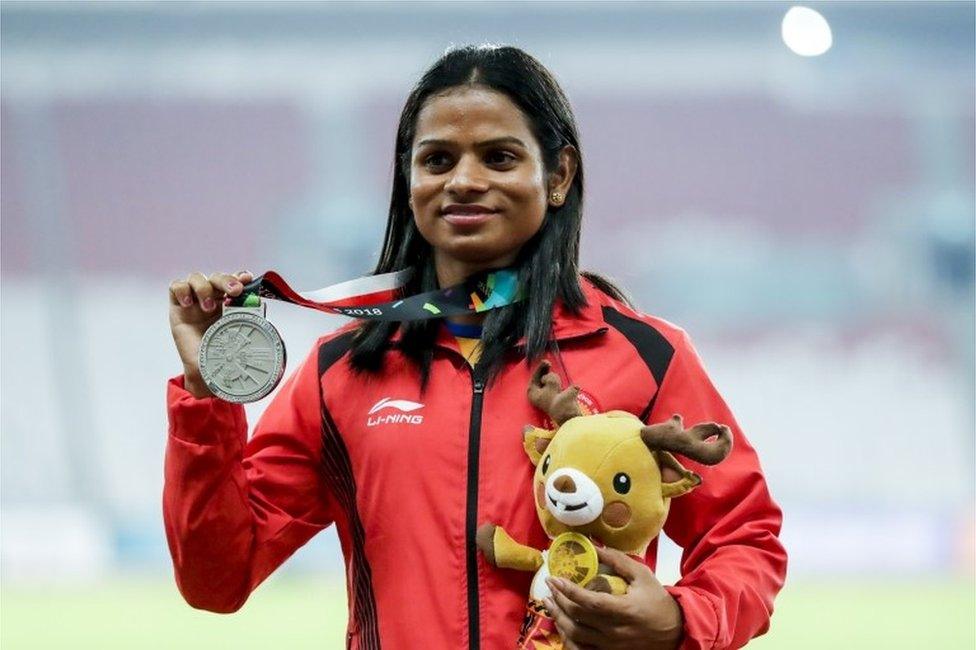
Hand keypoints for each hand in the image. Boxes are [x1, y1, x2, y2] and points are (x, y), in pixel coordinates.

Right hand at [168, 270, 252, 396]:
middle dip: (226, 280)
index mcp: (229, 302)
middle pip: (217, 277)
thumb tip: (263, 308)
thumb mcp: (239, 335)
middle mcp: (212, 298)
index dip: (239, 276)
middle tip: (235, 290)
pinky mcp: (177, 305)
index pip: (234, 280)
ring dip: (204, 288)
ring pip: (196, 277)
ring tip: (209, 307)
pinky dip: (182, 290)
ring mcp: (194, 300)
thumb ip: (249, 320)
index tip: (247, 279)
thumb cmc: (222, 353)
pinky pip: (176, 286)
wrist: (203, 371)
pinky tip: (189, 304)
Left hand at [544, 546, 682, 649]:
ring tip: (549, 602)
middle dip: (559, 600)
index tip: (554, 578)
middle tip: (550, 586)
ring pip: (576, 635)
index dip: (569, 591)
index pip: (590, 602)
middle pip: (578, 618)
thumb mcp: (642, 575)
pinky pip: (582, 649)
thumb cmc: (657, 600)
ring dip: (559, 618)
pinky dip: (568, 638)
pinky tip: (561, 625)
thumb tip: (594, 547)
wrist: (674, 631)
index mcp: (624, 609)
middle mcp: (615, 630)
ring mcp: (611, 645)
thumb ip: (618, 561)